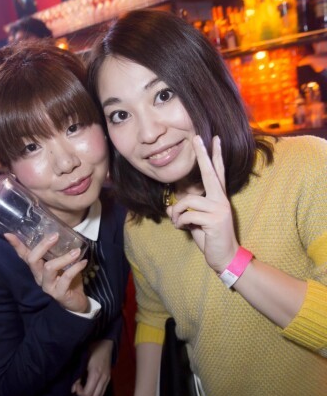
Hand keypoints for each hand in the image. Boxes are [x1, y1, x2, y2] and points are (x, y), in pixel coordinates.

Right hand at [5, 232, 87, 313]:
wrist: (76, 302)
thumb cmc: (68, 280)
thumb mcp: (62, 264)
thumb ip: (58, 252)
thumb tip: (62, 232)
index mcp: (37, 269)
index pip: (24, 256)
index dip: (16, 245)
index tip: (8, 234)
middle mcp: (39, 277)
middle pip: (33, 260)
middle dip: (43, 246)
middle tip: (55, 235)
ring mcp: (48, 286)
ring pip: (49, 268)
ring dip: (64, 258)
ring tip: (76, 251)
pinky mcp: (59, 294)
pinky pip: (66, 278)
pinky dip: (76, 268)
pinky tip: (83, 262)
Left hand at [71, 339, 112, 395]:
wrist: (106, 343)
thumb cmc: (92, 349)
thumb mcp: (83, 360)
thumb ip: (78, 375)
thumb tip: (73, 390)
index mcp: (96, 374)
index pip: (88, 393)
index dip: (79, 393)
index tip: (74, 387)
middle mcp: (103, 379)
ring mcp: (107, 380)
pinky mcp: (107, 379)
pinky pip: (101, 394)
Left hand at [167, 135, 238, 273]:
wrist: (225, 257)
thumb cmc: (210, 239)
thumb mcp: (197, 221)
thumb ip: (188, 210)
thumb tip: (170, 205)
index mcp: (218, 198)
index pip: (217, 173)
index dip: (215, 156)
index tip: (214, 139)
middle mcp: (221, 200)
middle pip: (210, 173)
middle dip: (203, 154)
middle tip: (198, 137)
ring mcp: (219, 209)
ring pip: (188, 201)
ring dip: (177, 213)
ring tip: (177, 222)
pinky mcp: (215, 220)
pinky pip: (188, 215)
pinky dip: (180, 222)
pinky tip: (183, 229)